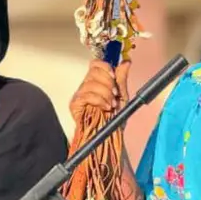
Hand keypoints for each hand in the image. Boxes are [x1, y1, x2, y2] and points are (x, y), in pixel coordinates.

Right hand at [70, 59, 143, 199]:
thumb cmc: (114, 119)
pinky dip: (98, 100)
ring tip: (110, 105)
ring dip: (105, 93)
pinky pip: (86, 95)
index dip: (105, 67)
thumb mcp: (123, 97)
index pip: (96, 64)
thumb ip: (122, 79)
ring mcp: (79, 95)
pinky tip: (104, 107)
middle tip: (114, 95)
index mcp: (97, 82)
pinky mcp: (75, 105)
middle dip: (108, 83)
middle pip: (94, 71)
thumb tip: (126, 62)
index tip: (114, 76)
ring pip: (91, 83)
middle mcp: (86, 86)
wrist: (109, 137)